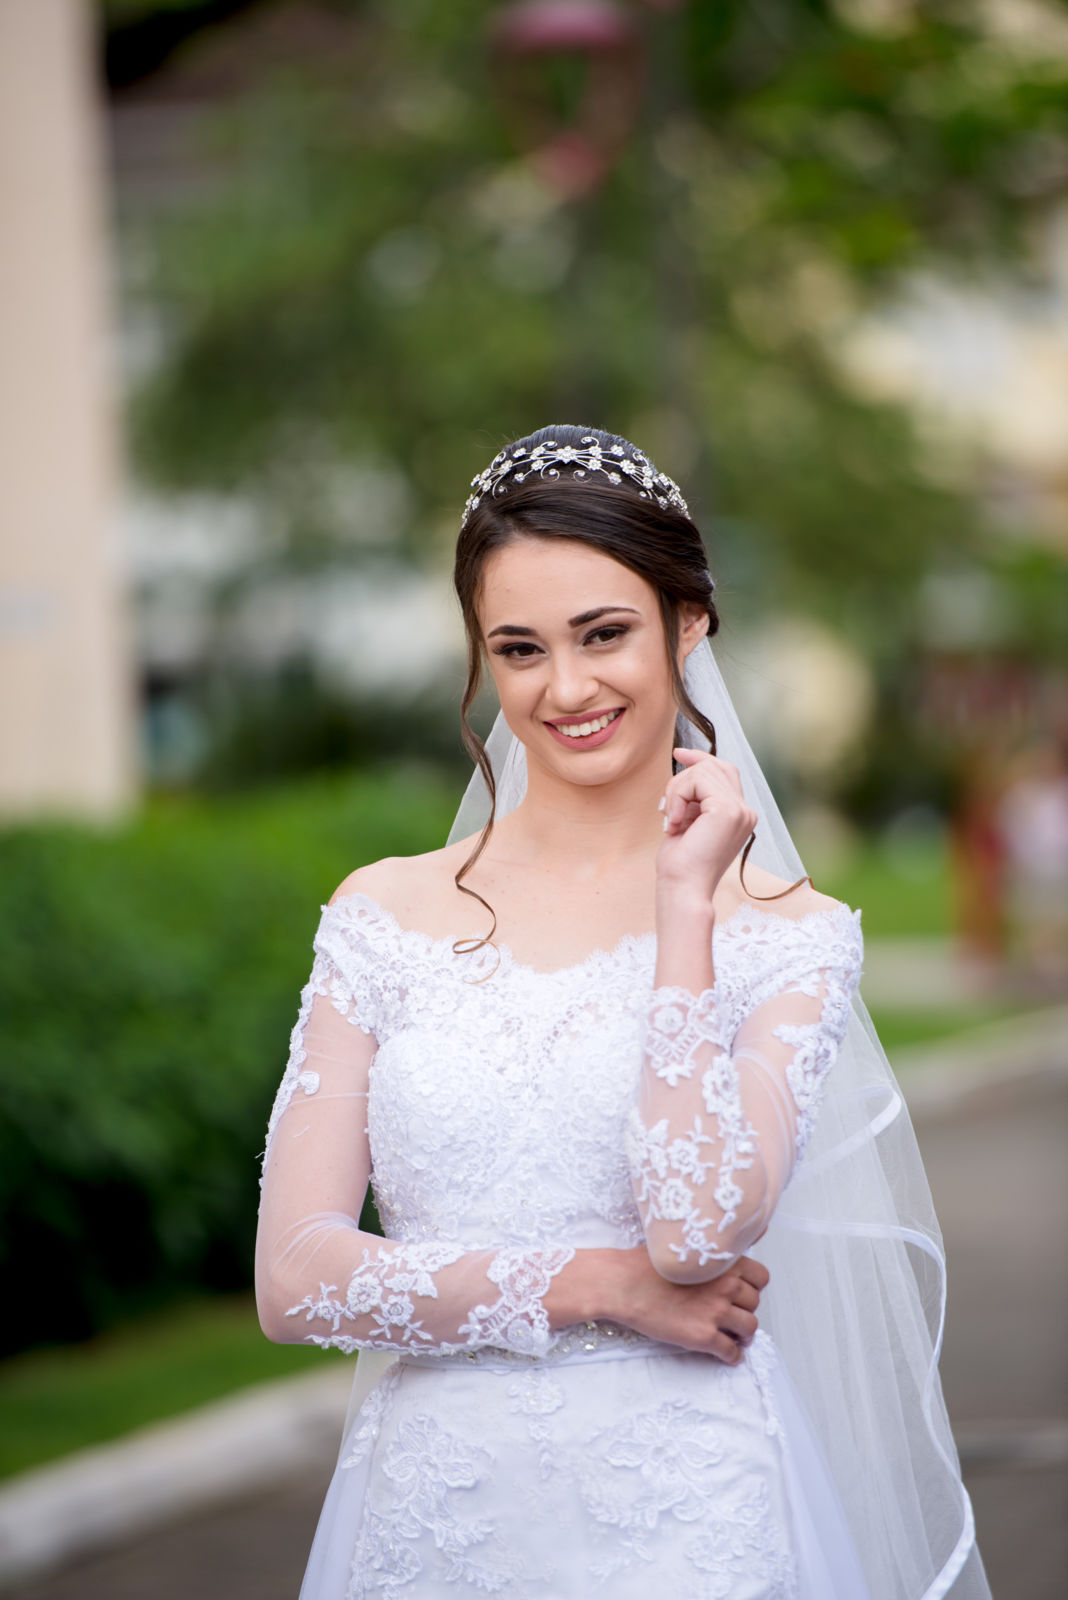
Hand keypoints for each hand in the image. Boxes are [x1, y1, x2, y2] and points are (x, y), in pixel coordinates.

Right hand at [611, 1248, 768, 1364]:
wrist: (624, 1284)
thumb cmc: (647, 1264)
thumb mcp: (685, 1245)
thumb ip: (713, 1249)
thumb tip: (739, 1242)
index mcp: (724, 1262)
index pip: (761, 1277)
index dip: (753, 1287)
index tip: (744, 1292)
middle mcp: (726, 1286)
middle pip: (755, 1304)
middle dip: (746, 1309)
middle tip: (735, 1314)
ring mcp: (716, 1312)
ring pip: (749, 1329)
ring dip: (744, 1334)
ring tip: (736, 1336)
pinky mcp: (704, 1337)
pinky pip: (731, 1352)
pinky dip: (733, 1356)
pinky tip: (727, 1354)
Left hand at [658, 748, 757, 896]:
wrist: (684, 889)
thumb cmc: (681, 864)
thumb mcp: (688, 821)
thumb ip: (694, 797)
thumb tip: (687, 763)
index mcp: (740, 815)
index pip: (725, 770)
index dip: (701, 758)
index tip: (678, 754)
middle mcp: (746, 811)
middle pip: (713, 766)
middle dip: (681, 781)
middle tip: (666, 810)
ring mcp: (740, 810)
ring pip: (702, 771)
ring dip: (676, 792)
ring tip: (670, 820)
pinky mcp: (728, 810)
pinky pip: (696, 781)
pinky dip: (677, 797)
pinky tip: (674, 822)